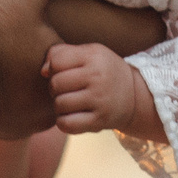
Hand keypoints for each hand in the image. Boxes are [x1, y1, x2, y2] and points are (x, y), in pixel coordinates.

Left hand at [43, 42, 162, 142]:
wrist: (135, 95)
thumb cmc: (103, 71)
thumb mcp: (89, 53)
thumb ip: (62, 53)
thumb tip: (42, 71)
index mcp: (94, 56)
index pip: (56, 61)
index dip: (53, 68)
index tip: (62, 72)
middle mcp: (98, 77)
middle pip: (55, 84)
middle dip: (55, 88)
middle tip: (66, 89)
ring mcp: (99, 100)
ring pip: (59, 104)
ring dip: (59, 105)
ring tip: (69, 101)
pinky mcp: (99, 121)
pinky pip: (67, 124)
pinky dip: (63, 121)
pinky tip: (71, 116)